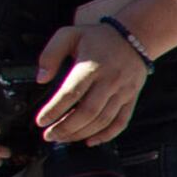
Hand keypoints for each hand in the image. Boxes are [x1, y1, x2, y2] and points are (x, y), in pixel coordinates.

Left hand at [29, 20, 148, 145]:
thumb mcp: (69, 35)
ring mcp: (123, 91)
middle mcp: (110, 81)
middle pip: (87, 112)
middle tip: (48, 135)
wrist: (135, 36)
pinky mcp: (131, 98)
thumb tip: (41, 78)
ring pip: (103, 120)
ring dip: (81, 134)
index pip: (71, 94)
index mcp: (92, 66)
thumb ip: (51, 54)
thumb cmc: (98, 37)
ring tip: (63, 138)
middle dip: (65, 128)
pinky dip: (106, 135)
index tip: (41, 121)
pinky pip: (121, 122)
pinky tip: (91, 141)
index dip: (54, 110)